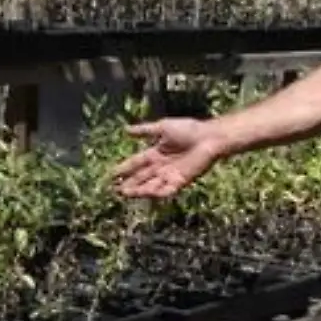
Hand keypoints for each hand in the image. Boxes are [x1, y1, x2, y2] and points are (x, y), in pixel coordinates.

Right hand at [111, 118, 227, 198]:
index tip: (111, 174)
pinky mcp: (180, 181)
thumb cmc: (189, 129)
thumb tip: (125, 129)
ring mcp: (170, 175)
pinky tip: (145, 193)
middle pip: (141, 177)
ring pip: (150, 185)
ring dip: (138, 190)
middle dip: (128, 183)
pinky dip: (156, 193)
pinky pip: (166, 190)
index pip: (137, 163)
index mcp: (156, 153)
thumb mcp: (162, 127)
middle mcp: (161, 166)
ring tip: (124, 193)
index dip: (124, 168)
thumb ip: (144, 130)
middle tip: (114, 189)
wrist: (209, 137)